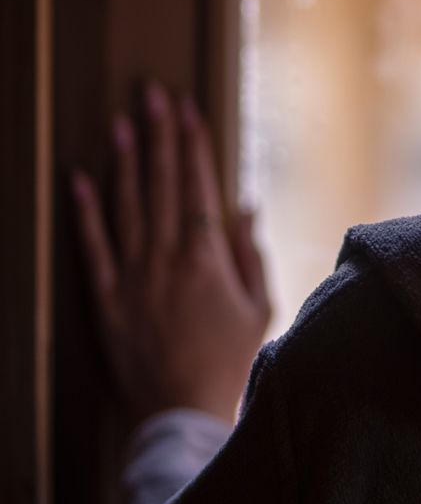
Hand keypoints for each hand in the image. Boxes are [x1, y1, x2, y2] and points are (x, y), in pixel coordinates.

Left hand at [71, 80, 271, 425]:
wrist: (185, 410)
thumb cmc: (231, 360)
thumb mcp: (258, 306)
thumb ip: (250, 253)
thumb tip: (244, 207)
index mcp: (208, 257)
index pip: (198, 185)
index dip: (194, 144)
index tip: (190, 109)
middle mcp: (167, 258)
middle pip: (162, 184)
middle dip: (159, 134)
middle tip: (154, 94)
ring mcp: (134, 276)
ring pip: (127, 206)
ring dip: (124, 161)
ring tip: (121, 121)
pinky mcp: (107, 298)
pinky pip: (94, 247)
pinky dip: (85, 212)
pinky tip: (80, 179)